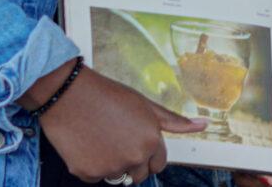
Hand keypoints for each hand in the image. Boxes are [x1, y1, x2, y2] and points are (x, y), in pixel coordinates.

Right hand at [35, 63, 205, 181]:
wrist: (69, 94)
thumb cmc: (107, 95)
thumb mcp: (145, 105)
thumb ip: (173, 121)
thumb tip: (202, 125)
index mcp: (151, 141)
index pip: (159, 164)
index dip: (148, 151)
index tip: (135, 140)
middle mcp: (134, 157)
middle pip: (140, 175)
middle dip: (132, 161)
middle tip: (118, 138)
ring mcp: (111, 167)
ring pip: (118, 176)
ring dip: (113, 164)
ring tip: (102, 138)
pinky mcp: (89, 174)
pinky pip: (96, 178)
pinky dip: (92, 165)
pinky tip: (88, 144)